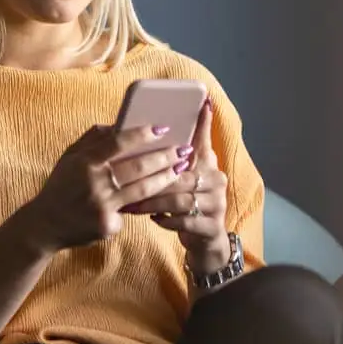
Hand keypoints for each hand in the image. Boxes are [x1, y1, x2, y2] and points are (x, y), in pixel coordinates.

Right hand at [15, 121, 190, 253]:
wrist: (44, 224)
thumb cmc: (60, 186)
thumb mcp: (69, 158)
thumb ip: (92, 139)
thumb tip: (118, 125)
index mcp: (84, 162)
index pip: (118, 143)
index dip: (142, 134)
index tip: (162, 128)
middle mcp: (94, 183)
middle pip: (138, 167)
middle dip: (165, 157)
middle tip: (184, 149)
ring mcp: (102, 205)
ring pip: (143, 190)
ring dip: (166, 178)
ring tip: (181, 169)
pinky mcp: (107, 225)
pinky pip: (130, 212)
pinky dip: (139, 205)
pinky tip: (155, 200)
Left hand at [121, 100, 229, 264]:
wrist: (204, 241)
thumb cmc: (183, 205)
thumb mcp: (178, 180)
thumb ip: (166, 161)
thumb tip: (146, 133)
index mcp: (206, 164)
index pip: (204, 139)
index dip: (204, 122)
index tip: (203, 102)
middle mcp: (216, 179)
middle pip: (181, 173)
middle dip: (152, 178)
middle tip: (125, 180)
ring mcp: (217, 203)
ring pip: (180, 198)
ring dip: (153, 202)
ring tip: (132, 205)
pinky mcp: (212, 226)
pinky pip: (185, 221)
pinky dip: (166, 220)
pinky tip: (154, 219)